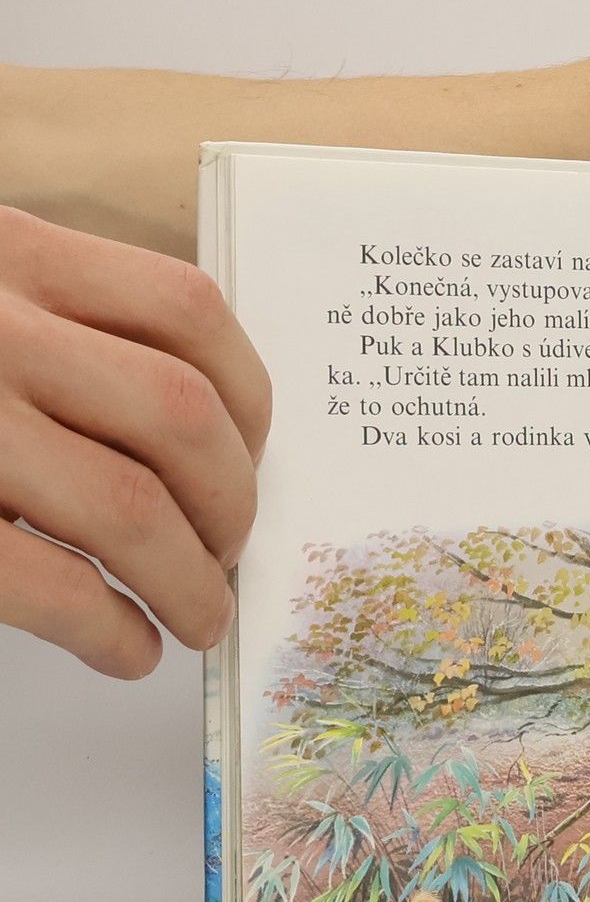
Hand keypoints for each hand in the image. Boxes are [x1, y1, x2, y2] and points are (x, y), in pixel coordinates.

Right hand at [0, 207, 268, 676]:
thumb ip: (49, 324)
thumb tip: (195, 436)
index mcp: (2, 253)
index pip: (185, 310)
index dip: (248, 398)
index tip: (252, 453)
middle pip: (180, 416)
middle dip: (233, 504)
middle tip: (230, 554)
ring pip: (130, 505)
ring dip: (189, 580)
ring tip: (195, 618)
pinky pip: (48, 582)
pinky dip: (111, 630)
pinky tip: (125, 648)